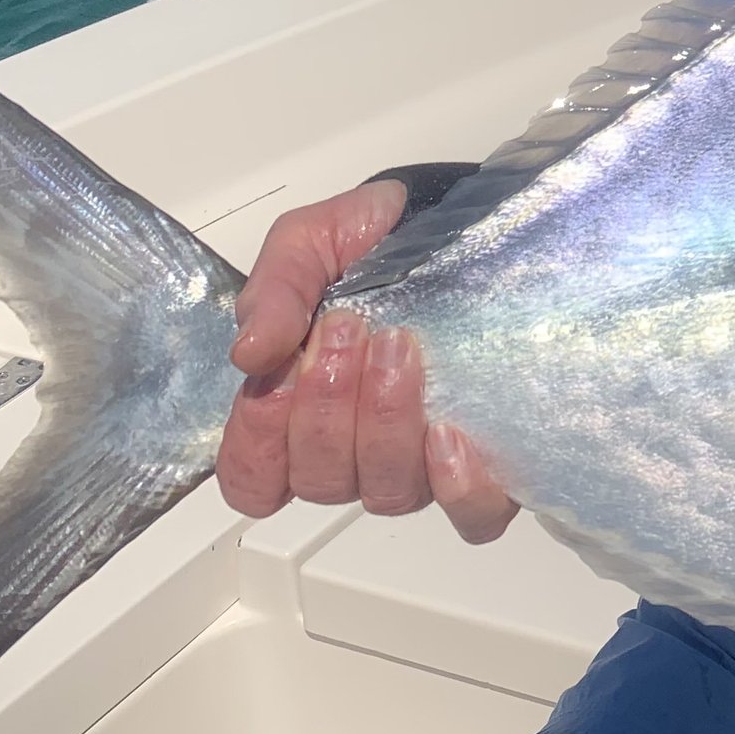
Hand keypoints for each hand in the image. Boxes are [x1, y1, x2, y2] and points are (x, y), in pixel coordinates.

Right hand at [216, 179, 517, 542]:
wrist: (449, 218)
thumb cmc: (367, 245)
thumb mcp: (306, 247)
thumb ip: (273, 295)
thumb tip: (249, 354)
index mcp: (295, 418)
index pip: (255, 481)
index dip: (260, 442)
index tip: (279, 372)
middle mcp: (354, 453)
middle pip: (323, 483)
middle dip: (328, 407)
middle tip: (349, 328)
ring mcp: (418, 463)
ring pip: (389, 493)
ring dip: (385, 424)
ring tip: (398, 348)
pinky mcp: (485, 462)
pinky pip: (473, 516)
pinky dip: (458, 487)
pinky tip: (450, 433)